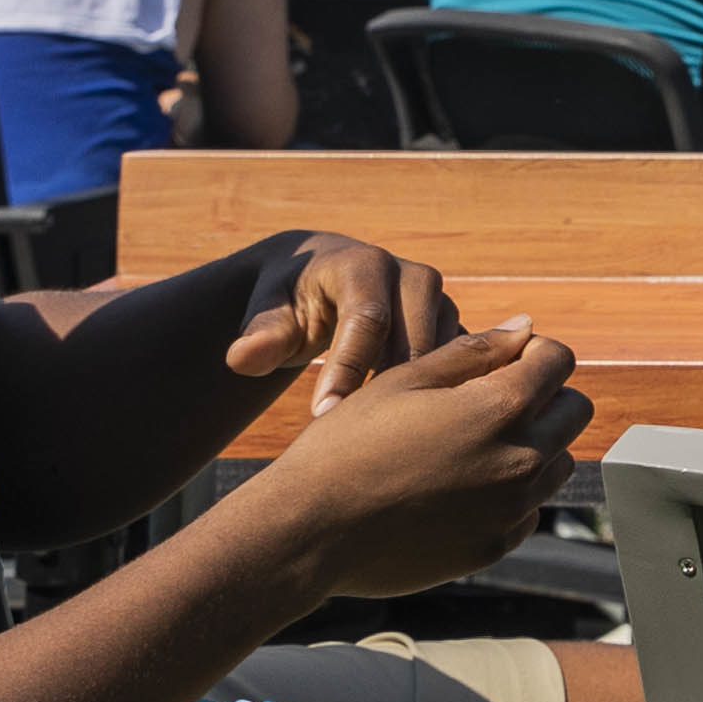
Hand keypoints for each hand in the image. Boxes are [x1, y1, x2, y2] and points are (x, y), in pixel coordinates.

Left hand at [215, 232, 460, 416]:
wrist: (320, 279)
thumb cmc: (288, 301)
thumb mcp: (267, 313)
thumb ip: (259, 336)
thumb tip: (242, 359)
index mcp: (365, 265)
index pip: (367, 320)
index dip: (348, 369)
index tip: (323, 414)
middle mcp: (413, 276)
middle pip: (416, 341)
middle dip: (391, 389)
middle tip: (361, 436)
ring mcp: (439, 301)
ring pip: (446, 356)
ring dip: (422, 395)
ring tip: (388, 436)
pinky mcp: (452, 327)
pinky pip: (460, 364)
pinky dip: (440, 394)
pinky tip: (414, 428)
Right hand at [232, 323, 592, 607]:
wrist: (308, 532)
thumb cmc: (347, 446)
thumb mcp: (405, 380)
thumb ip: (473, 351)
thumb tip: (525, 326)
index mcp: (501, 407)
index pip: (559, 361)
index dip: (532, 352)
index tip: (501, 360)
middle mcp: (521, 460)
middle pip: (574, 411)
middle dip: (544, 396)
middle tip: (490, 399)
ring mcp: (511, 509)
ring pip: (559, 463)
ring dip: (533, 446)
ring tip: (473, 445)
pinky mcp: (494, 547)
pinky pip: (529, 511)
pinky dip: (510, 495)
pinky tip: (461, 488)